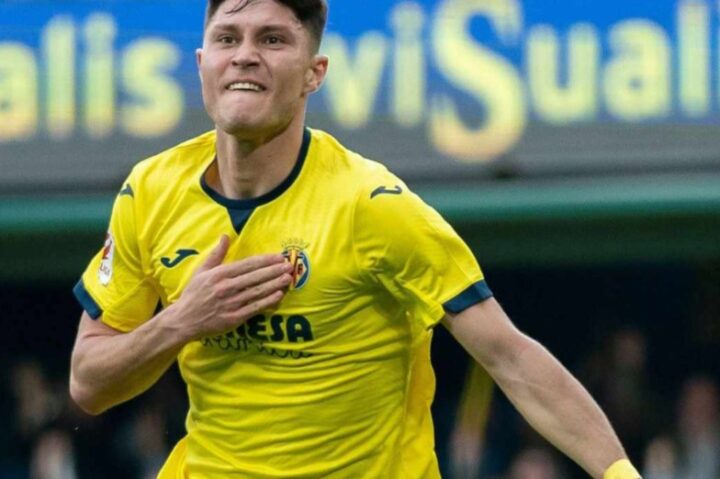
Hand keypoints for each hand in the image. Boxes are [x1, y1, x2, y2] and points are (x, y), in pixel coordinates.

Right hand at [167, 235, 292, 340]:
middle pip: (255, 277)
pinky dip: (267, 301)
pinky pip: (254, 308)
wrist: (183, 320)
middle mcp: (226, 287)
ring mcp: (231, 303)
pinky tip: (278, 295)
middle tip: (289, 265)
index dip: (265, 260)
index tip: (278, 256)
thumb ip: (216, 254)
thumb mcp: (201, 271)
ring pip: (257, 291)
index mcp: (219, 274)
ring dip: (274, 284)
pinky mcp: (234, 318)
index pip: (247, 264)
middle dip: (274, 270)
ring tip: (287, 278)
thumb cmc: (193, 294)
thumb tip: (225, 236)